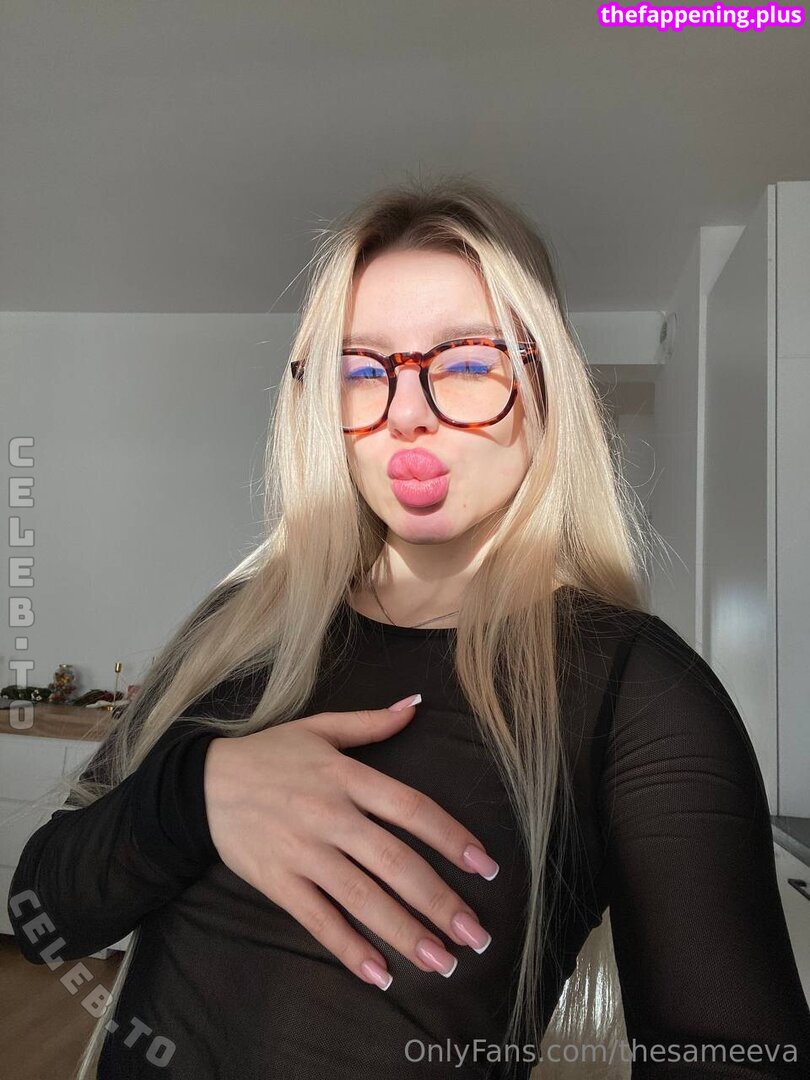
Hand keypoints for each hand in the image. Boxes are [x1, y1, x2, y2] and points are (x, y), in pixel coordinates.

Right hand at [203, 695, 498, 988]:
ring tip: (442, 963)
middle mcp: (329, 815)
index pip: (411, 808)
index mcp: (346, 776)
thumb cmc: (268, 754)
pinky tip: (379, 974)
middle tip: (477, 935)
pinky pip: (317, 920)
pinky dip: (348, 949)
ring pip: (361, 898)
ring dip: (405, 933)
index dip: (451, 837)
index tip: (485, 867)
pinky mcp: (276, 882)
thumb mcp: (319, 728)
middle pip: (394, 861)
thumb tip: (417, 705)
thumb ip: (371, 722)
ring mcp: (302, 852)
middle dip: (439, 901)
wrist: (200, 784)